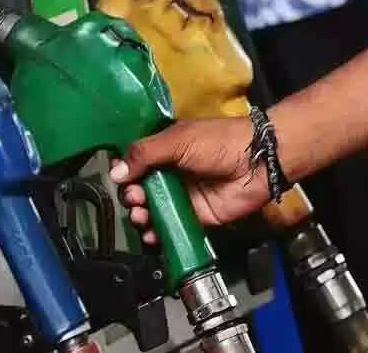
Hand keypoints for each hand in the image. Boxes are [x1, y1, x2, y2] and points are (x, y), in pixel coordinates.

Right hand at [109, 117, 271, 243]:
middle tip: (134, 197)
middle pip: (138, 189)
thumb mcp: (177, 140)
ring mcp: (181, 196)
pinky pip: (169, 226)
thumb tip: (115, 172)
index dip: (123, 172)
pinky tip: (151, 233)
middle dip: (130, 196)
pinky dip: (156, 233)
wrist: (258, 163)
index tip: (118, 178)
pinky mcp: (194, 216)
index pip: (135, 163)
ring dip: (140, 215)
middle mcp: (170, 173)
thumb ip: (144, 154)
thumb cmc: (218, 142)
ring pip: (151, 210)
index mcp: (164, 150)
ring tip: (141, 215)